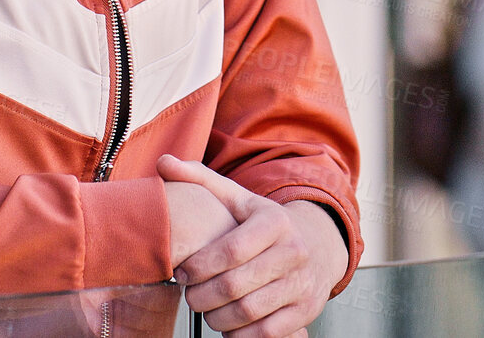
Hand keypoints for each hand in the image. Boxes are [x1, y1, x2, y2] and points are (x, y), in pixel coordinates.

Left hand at [158, 155, 347, 337]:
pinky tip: (229, 323)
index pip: (230, 251)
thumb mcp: (238, 199)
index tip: (182, 272)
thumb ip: (200, 181)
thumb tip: (164, 163)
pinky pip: (265, 334)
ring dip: (216, 317)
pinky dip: (239, 334)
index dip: (198, 267)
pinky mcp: (307, 311)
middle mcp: (295, 251)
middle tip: (191, 294)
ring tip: (208, 308)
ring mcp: (302, 283)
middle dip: (201, 296)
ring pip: (246, 312)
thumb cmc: (265, 226)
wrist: (318, 246)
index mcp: (275, 221)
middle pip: (233, 286)